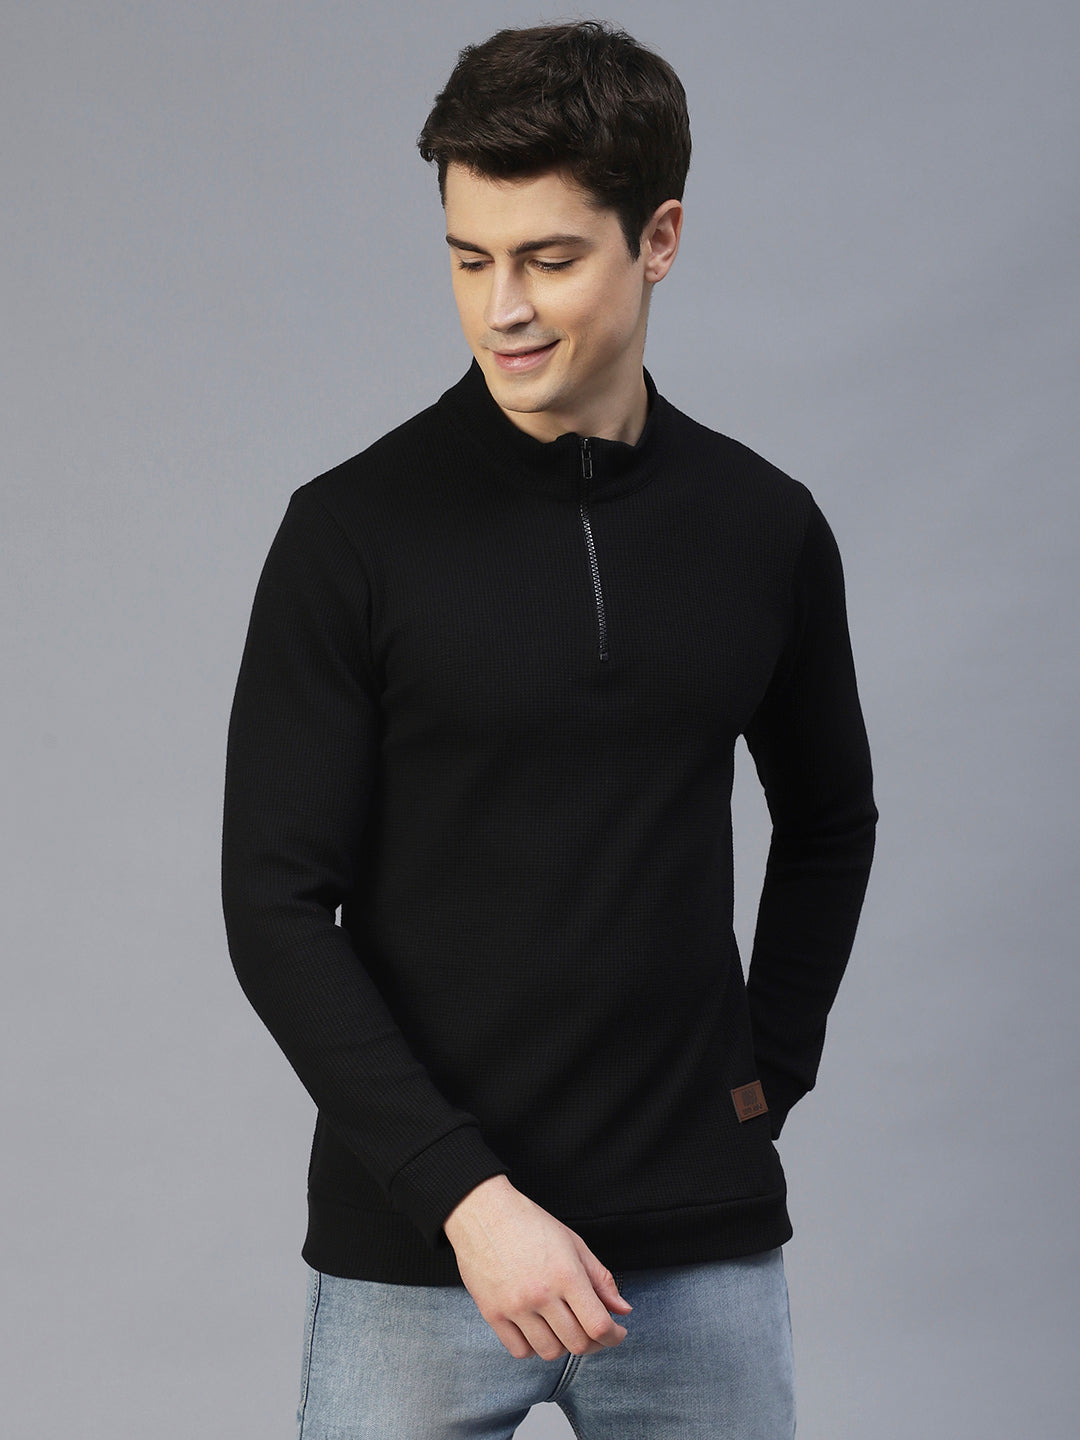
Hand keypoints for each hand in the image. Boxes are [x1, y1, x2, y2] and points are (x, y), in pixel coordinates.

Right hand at [443, 1174, 632, 1359]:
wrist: (482, 1212)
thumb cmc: (530, 1223)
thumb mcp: (573, 1243)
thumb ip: (600, 1278)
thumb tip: (623, 1310)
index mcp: (566, 1274)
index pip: (598, 1324)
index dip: (614, 1336)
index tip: (616, 1332)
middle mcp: (541, 1294)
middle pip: (577, 1343)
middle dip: (593, 1342)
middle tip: (593, 1331)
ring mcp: (515, 1306)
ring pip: (550, 1352)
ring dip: (562, 1345)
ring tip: (563, 1327)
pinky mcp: (492, 1314)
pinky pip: (520, 1351)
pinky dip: (534, 1347)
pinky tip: (537, 1330)